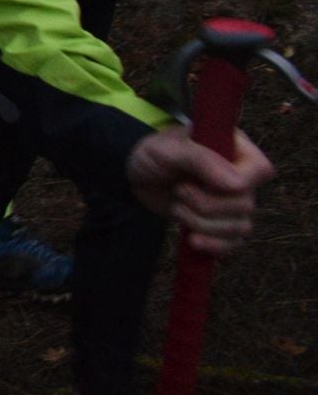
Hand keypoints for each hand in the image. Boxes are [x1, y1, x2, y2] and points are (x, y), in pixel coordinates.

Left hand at [126, 126, 273, 255]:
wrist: (133, 174)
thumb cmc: (152, 153)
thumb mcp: (169, 149)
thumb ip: (202, 159)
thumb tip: (238, 184)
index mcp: (234, 149)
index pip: (261, 169)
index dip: (240, 183)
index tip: (208, 183)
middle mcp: (240, 176)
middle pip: (247, 204)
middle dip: (208, 205)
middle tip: (179, 191)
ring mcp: (231, 202)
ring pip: (240, 227)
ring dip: (204, 224)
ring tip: (177, 208)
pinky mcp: (219, 223)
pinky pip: (233, 243)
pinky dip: (214, 245)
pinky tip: (193, 241)